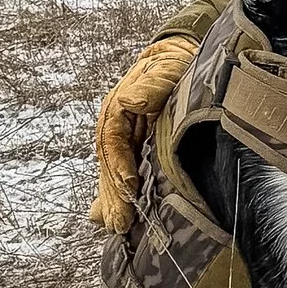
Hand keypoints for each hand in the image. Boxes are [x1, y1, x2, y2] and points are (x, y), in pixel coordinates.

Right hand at [88, 36, 199, 237]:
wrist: (178, 61)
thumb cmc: (173, 64)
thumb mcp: (166, 68)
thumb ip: (150, 84)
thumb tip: (131, 100)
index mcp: (119, 107)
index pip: (113, 141)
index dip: (119, 164)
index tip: (128, 186)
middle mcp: (116, 127)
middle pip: (109, 164)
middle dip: (113, 194)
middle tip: (119, 221)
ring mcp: (123, 140)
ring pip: (112, 174)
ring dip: (112, 201)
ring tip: (115, 226)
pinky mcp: (134, 150)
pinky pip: (121, 175)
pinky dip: (115, 196)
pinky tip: (108, 218)